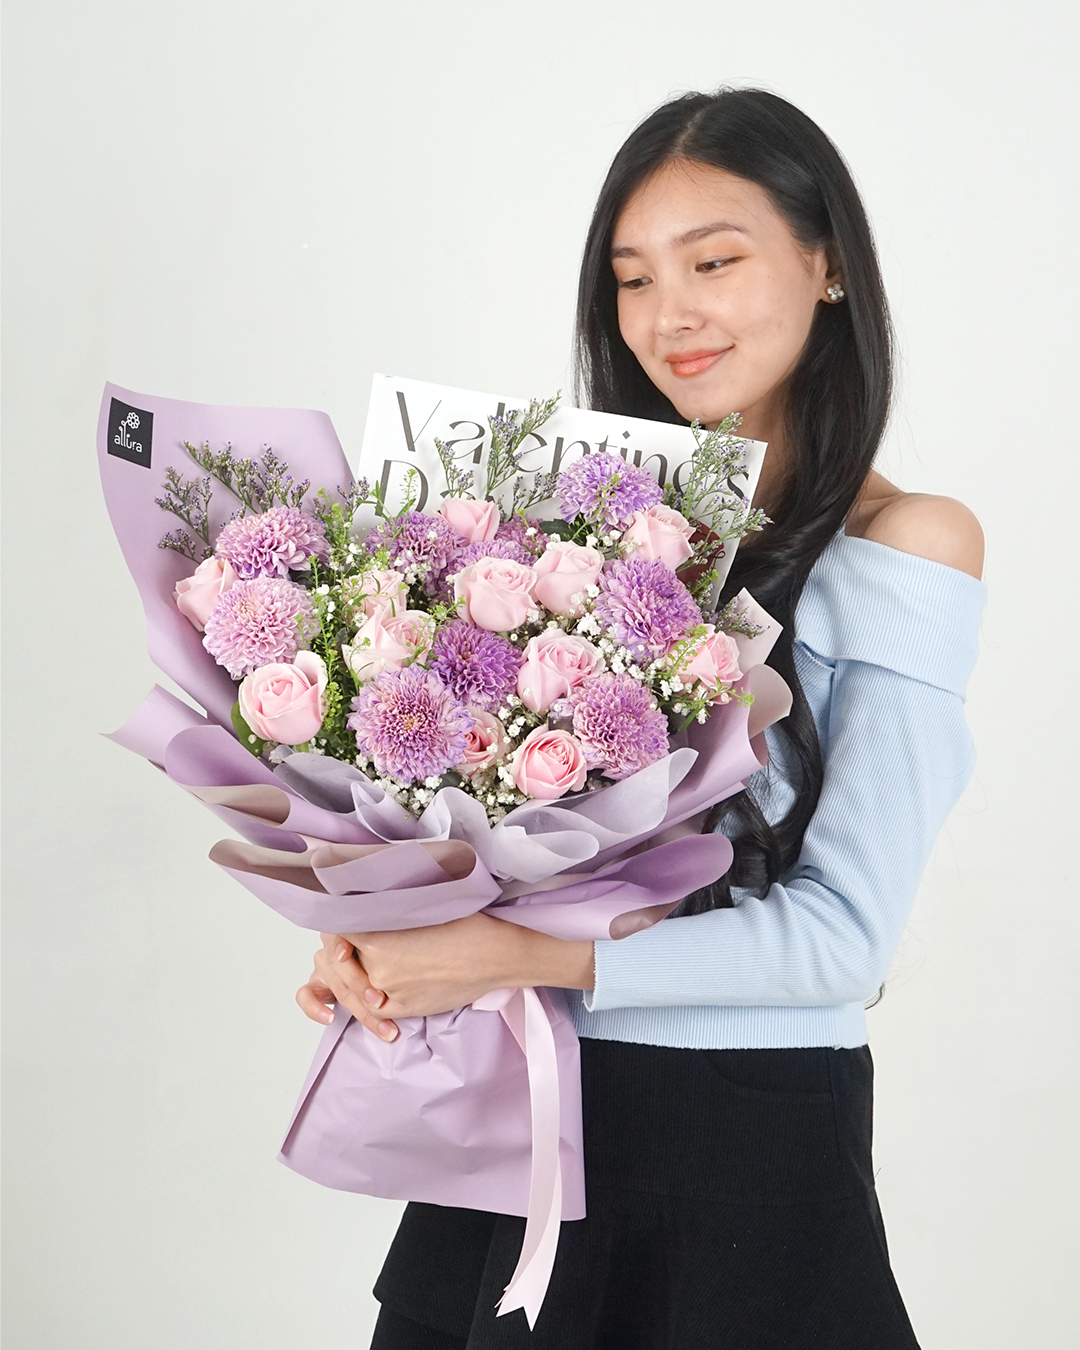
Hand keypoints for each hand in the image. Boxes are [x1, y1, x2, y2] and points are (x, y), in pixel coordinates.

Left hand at [296, 914, 594, 1031]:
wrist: (496, 954)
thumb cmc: (465, 922)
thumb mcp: (418, 902)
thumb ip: (382, 904)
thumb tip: (360, 896)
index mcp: (376, 937)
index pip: (334, 931)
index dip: (334, 924)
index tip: (337, 917)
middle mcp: (376, 968)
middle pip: (338, 960)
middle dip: (340, 951)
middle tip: (345, 940)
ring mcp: (389, 992)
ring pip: (353, 986)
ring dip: (351, 976)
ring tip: (361, 962)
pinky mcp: (403, 1009)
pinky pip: (372, 1007)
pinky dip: (370, 1000)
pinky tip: (377, 989)